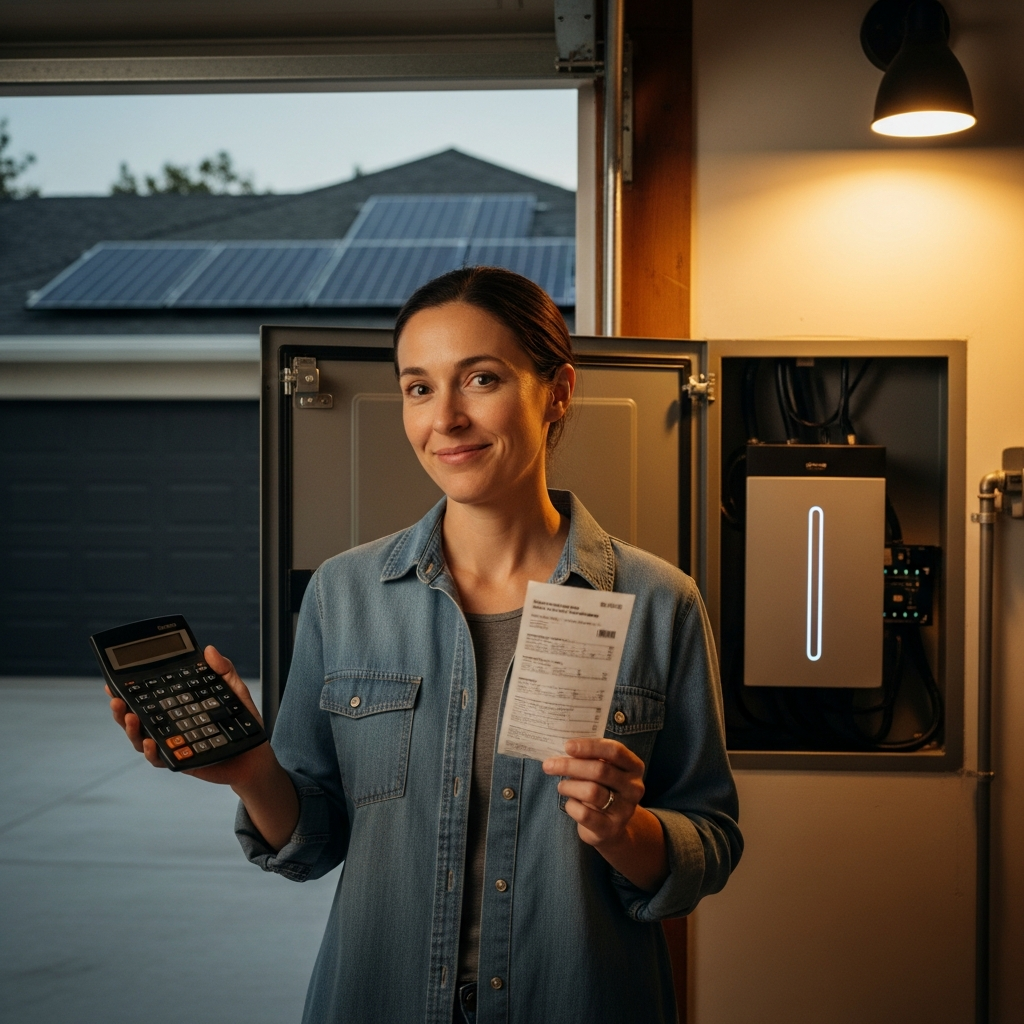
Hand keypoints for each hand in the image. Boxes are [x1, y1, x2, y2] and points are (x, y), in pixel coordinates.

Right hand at [106, 644, 270, 786]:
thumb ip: (223, 670)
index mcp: (177, 706)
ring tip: (129, 716)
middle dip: (120, 708)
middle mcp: (169, 724)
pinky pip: (159, 758)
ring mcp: (172, 743)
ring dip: (131, 728)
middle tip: (115, 698)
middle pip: (135, 717)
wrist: (254, 752)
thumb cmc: (241, 721)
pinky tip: (150, 742)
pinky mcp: (179, 760)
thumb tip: (209, 650)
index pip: (147, 696)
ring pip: (140, 738)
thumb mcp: (234, 690)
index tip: (113, 681)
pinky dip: (151, 751)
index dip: (128, 690)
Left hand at [542, 737, 645, 846]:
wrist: (612, 828)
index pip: (614, 751)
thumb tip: (566, 748)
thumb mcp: (604, 771)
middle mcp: (634, 787)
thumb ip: (591, 758)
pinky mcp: (610, 828)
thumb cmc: (603, 789)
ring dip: (569, 786)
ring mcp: (625, 810)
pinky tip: (570, 804)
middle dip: (570, 766)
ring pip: (591, 792)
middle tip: (549, 765)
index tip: (567, 746)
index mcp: (634, 767)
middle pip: (600, 770)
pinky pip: (584, 813)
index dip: (590, 747)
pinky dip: (571, 806)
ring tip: (561, 786)